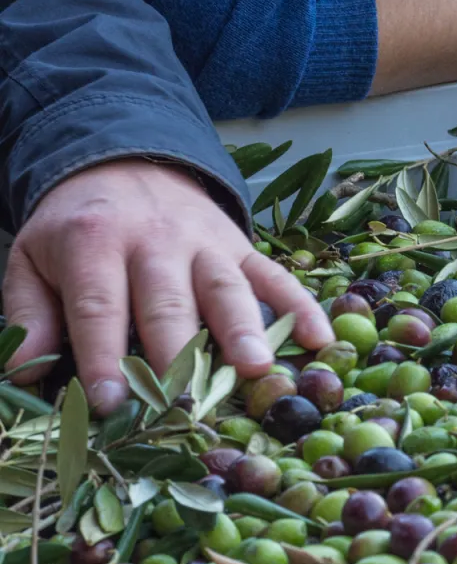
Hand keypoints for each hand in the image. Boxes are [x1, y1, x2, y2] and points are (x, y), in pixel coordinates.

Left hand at [3, 160, 333, 413]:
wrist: (125, 160)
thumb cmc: (78, 227)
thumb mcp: (32, 258)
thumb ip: (30, 314)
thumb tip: (25, 373)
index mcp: (95, 243)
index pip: (99, 306)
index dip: (104, 356)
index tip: (111, 403)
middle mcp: (155, 240)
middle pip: (168, 302)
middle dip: (178, 352)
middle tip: (185, 402)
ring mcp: (205, 242)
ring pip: (225, 287)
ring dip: (242, 328)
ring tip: (256, 367)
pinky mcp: (241, 244)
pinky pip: (275, 275)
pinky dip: (301, 306)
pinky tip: (320, 340)